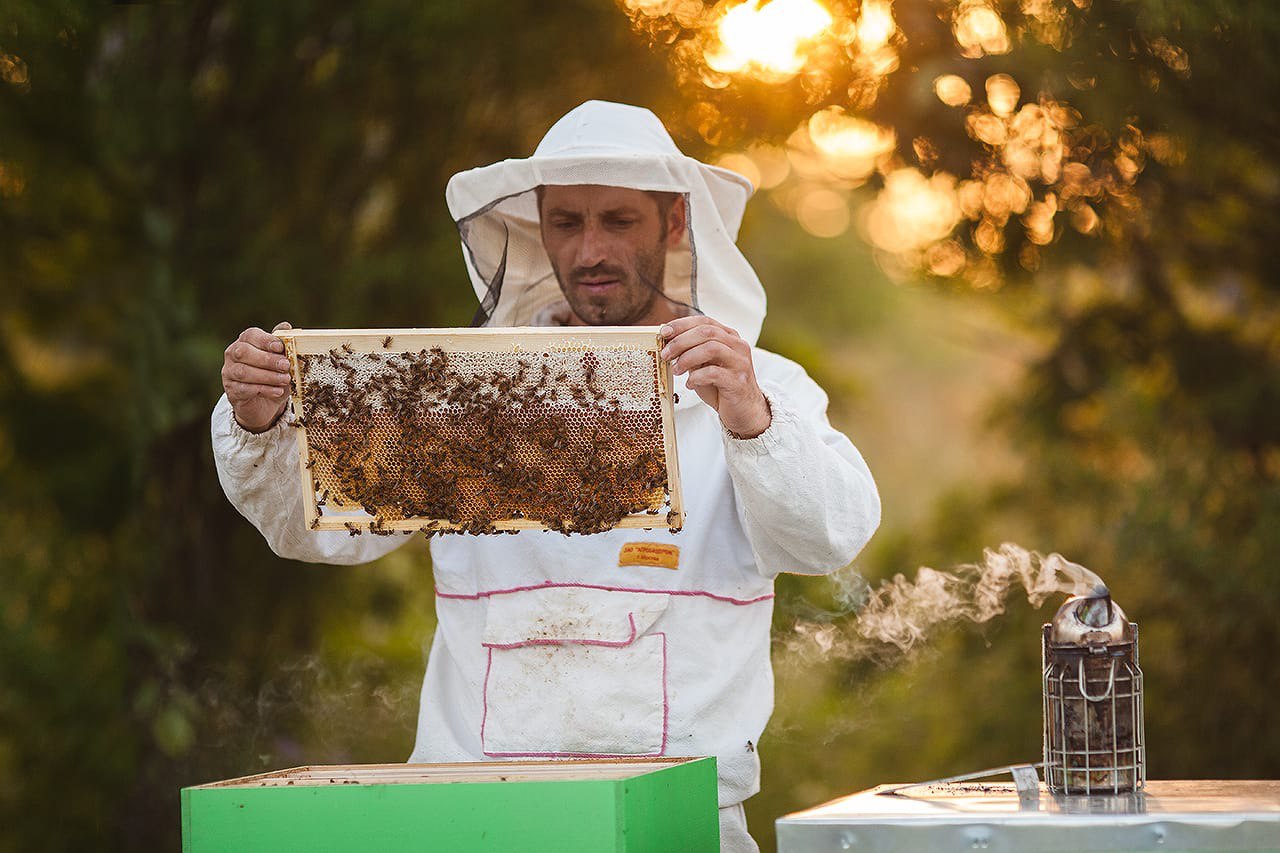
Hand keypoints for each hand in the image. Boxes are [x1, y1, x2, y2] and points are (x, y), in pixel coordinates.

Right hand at [222, 322, 293, 432]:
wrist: (264, 403)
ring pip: (243, 372)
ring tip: (285, 380)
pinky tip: (277, 391)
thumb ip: (282, 344)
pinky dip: (264, 389)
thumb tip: (286, 326)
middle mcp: (233, 355)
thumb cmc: (273, 375)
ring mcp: (229, 373)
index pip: (250, 335)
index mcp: (244, 342)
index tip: (280, 347)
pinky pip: (244, 389)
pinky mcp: (232, 391)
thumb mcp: (281, 360)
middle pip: (243, 352)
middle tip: (286, 365)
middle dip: (267, 359)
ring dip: (267, 376)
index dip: (265, 340)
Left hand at [660, 316, 770, 438]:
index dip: (682, 324)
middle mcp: (737, 346)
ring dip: (687, 358)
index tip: (664, 332)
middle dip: (681, 341)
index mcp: (729, 337)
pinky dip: (696, 377)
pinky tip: (690, 383)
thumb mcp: (703, 366)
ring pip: (711, 348)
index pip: (705, 321)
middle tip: (665, 354)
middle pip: (707, 332)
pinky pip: (714, 373)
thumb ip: (691, 352)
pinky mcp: (738, 381)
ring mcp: (740, 363)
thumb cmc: (721, 387)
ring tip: (676, 370)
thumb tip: (668, 341)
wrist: (744, 411)